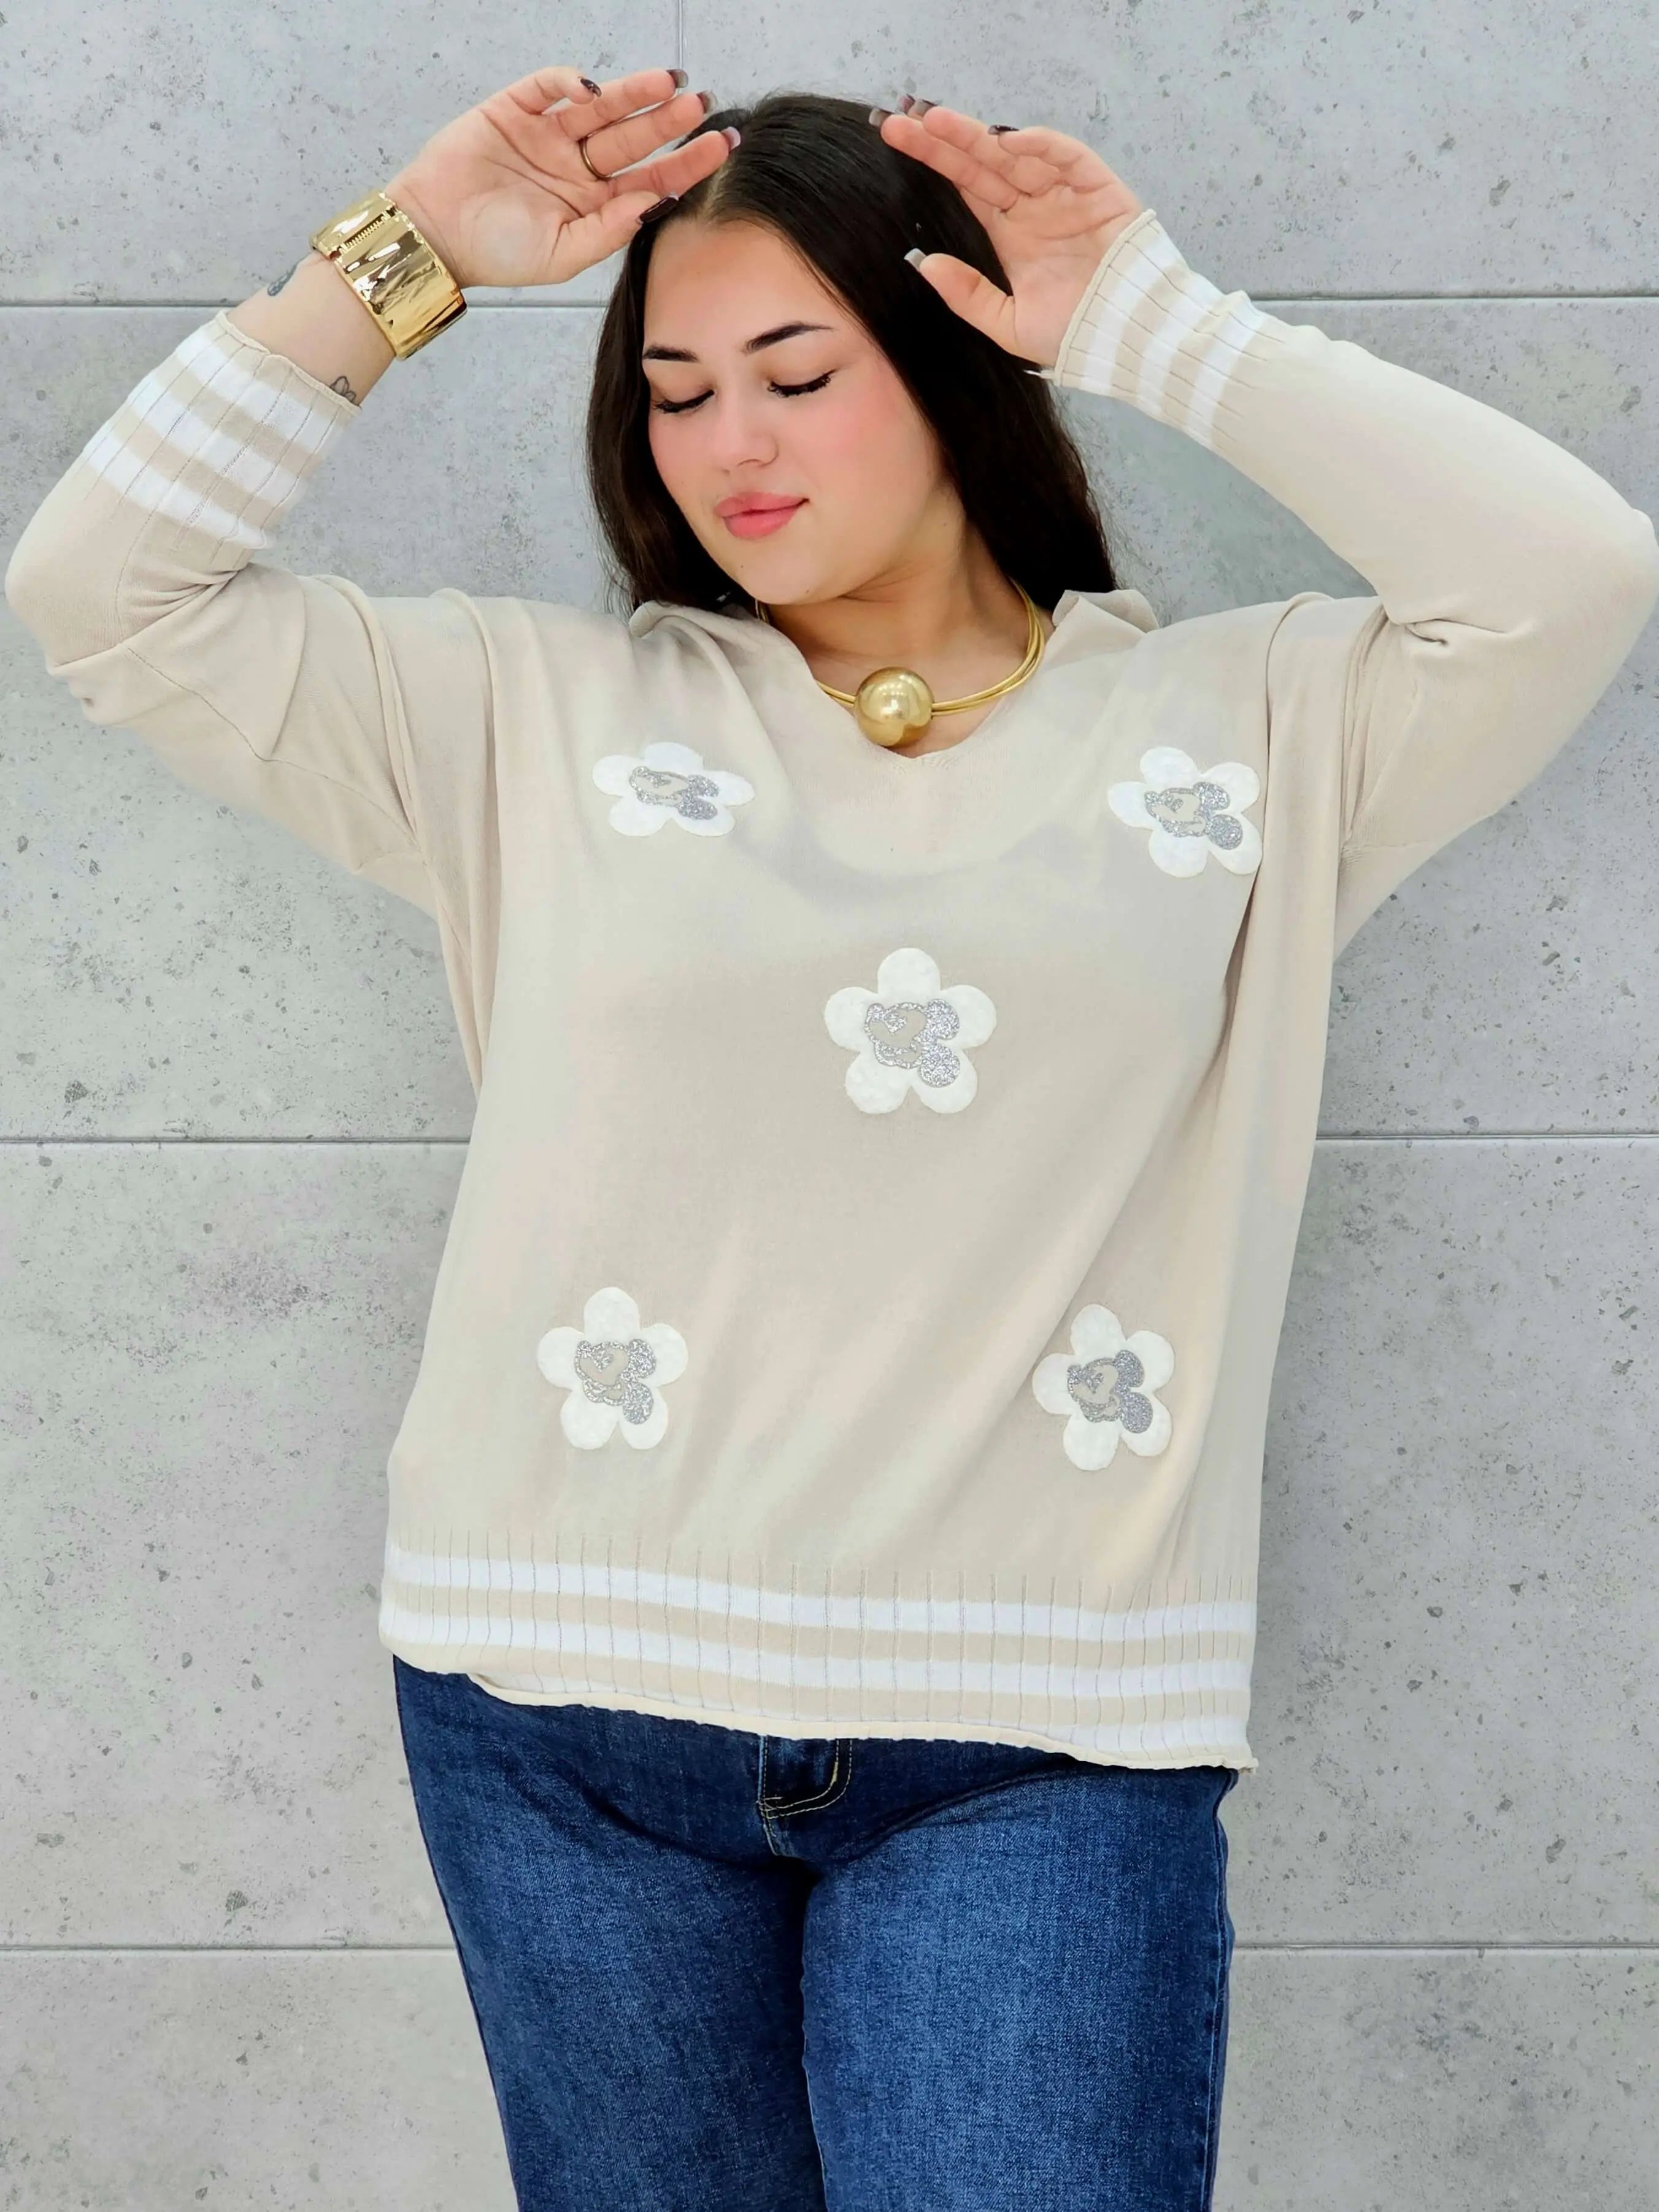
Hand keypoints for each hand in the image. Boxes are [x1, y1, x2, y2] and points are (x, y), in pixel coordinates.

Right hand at [384, 64, 733, 289]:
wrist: (435, 235)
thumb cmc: (497, 253)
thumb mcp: (562, 255)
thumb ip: (608, 231)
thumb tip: (654, 202)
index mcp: (595, 203)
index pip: (651, 178)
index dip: (687, 161)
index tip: (723, 146)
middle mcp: (578, 166)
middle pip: (634, 138)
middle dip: (668, 121)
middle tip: (701, 103)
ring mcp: (549, 134)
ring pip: (601, 107)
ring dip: (634, 93)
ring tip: (668, 82)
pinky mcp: (515, 109)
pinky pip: (548, 86)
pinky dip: (569, 81)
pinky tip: (592, 87)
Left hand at [873, 101, 1144, 367]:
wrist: (1127, 338)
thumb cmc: (1074, 334)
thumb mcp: (1008, 325)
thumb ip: (968, 296)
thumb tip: (925, 264)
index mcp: (1011, 233)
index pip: (967, 186)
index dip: (935, 161)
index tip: (898, 141)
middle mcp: (1033, 207)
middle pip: (982, 164)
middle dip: (943, 141)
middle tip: (902, 122)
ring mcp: (1064, 194)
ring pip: (1016, 154)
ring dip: (978, 136)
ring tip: (937, 122)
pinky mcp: (1097, 188)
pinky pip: (1066, 157)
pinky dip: (1039, 145)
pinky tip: (1005, 139)